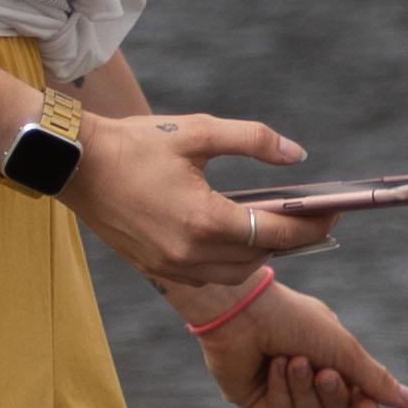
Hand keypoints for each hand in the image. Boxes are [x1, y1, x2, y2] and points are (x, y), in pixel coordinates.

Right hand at [65, 111, 331, 292]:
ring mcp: (171, 267)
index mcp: (205, 220)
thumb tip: (296, 155)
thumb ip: (254, 140)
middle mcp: (190, 254)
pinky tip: (235, 235)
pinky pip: (207, 275)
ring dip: (261, 253)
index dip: (312, 224)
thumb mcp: (199, 131)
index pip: (277, 233)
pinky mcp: (156, 269)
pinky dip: (229, 260)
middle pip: (262, 258)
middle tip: (310, 215)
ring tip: (276, 224)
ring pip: (236, 273)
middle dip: (291, 239)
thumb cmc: (135, 143)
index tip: (334, 210)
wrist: (73, 164)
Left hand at [184, 281, 407, 407]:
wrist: (245, 312)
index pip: (356, 394)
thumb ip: (376, 379)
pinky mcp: (258, 398)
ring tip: (293, 359)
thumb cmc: (295, 320)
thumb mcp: (343, 349)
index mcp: (329, 356)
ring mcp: (282, 388)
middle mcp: (307, 374)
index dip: (363, 406)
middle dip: (332, 393)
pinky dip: (281, 388)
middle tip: (324, 372)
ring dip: (304, 388)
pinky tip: (272, 363)